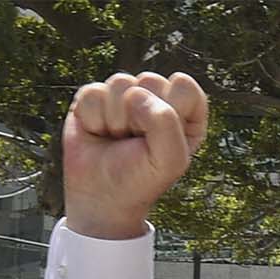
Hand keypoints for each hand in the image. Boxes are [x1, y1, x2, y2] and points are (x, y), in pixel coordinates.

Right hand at [63, 71, 208, 239]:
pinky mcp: (96, 97)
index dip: (170, 111)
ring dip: (115, 119)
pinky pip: (93, 92)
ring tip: (118, 138)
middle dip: (139, 116)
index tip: (160, 140)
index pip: (184, 87)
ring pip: (120, 82)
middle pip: (150, 79)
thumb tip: (135, 94)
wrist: (100, 197)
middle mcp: (157, 99)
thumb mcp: (169, 160)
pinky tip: (99, 132)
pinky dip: (93, 117)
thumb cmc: (140, 180)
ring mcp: (125, 96)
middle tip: (136, 142)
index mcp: (186, 113)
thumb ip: (166, 123)